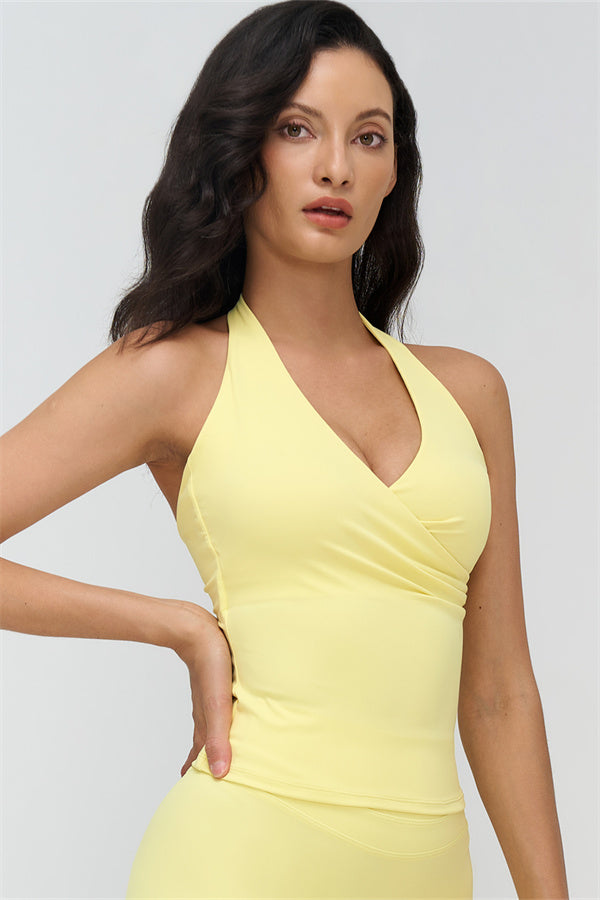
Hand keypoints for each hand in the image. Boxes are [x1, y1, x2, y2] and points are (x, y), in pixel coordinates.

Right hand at [173, 603, 233, 778]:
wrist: (195, 629)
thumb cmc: (210, 664)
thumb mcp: (218, 705)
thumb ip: (218, 737)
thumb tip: (220, 774)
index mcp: (206, 720)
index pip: (200, 754)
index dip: (197, 771)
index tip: (189, 787)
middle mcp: (206, 709)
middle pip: (204, 739)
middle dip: (203, 757)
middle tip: (198, 773)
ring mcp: (208, 693)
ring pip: (210, 720)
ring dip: (211, 735)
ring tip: (212, 745)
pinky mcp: (213, 677)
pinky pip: (216, 701)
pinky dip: (219, 713)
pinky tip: (225, 704)